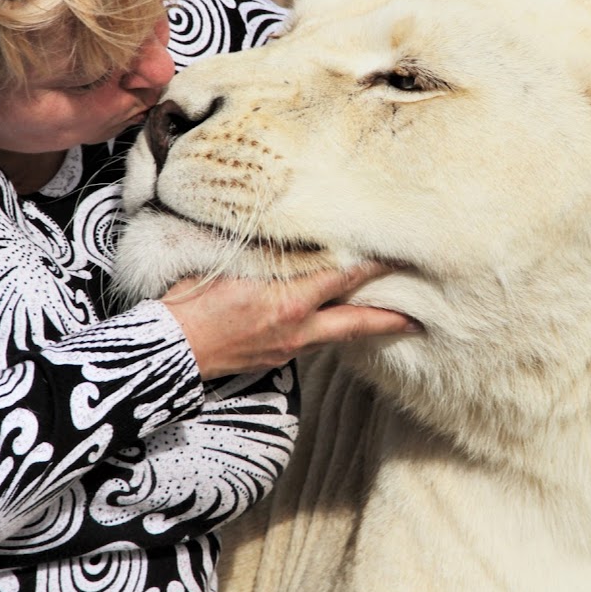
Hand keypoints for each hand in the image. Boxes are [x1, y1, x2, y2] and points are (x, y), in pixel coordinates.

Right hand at [160, 265, 415, 380]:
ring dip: (359, 326)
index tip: (397, 254)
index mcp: (288, 301)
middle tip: (419, 316)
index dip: (373, 267)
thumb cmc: (191, 301)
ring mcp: (288, 349)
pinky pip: (311, 344)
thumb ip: (261, 253)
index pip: (343, 279)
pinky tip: (329, 324)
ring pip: (335, 336)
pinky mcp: (276, 360)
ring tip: (384, 317)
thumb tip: (278, 231)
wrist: (171, 350)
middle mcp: (296, 328)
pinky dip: (327, 332)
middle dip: (389, 319)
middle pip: (355, 323)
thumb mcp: (226, 265)